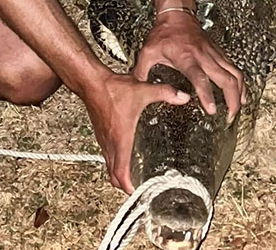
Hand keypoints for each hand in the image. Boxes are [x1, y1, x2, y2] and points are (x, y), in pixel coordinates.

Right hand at [82, 72, 189, 191]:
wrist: (92, 82)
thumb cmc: (112, 89)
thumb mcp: (143, 90)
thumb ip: (165, 93)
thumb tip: (183, 97)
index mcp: (120, 139)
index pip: (120, 172)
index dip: (128, 186)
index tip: (138, 193)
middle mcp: (110, 143)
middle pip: (114, 175)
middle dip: (125, 185)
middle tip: (140, 188)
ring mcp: (104, 140)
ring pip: (110, 166)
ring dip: (121, 174)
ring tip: (136, 177)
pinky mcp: (102, 134)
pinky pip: (108, 155)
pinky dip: (117, 162)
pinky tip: (128, 155)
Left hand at [134, 11, 246, 122]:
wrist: (177, 14)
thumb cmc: (163, 33)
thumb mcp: (147, 52)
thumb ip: (141, 73)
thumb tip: (134, 90)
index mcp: (186, 58)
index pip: (200, 79)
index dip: (207, 95)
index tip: (213, 110)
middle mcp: (204, 56)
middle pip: (225, 78)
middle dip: (231, 99)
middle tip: (230, 116)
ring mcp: (214, 53)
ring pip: (234, 73)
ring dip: (239, 91)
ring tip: (239, 108)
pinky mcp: (219, 52)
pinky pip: (234, 67)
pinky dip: (240, 81)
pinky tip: (241, 92)